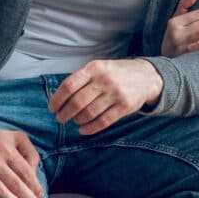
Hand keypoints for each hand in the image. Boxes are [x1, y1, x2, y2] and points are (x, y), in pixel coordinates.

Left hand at [48, 59, 163, 134]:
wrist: (146, 76)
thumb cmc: (116, 73)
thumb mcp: (99, 67)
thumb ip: (81, 79)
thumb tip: (59, 99)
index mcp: (95, 68)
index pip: (69, 85)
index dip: (57, 99)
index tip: (52, 108)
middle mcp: (105, 80)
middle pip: (77, 102)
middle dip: (65, 113)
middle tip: (60, 118)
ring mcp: (116, 93)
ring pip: (89, 113)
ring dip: (77, 120)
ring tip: (75, 120)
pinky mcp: (125, 106)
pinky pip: (103, 121)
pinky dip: (90, 128)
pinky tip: (83, 130)